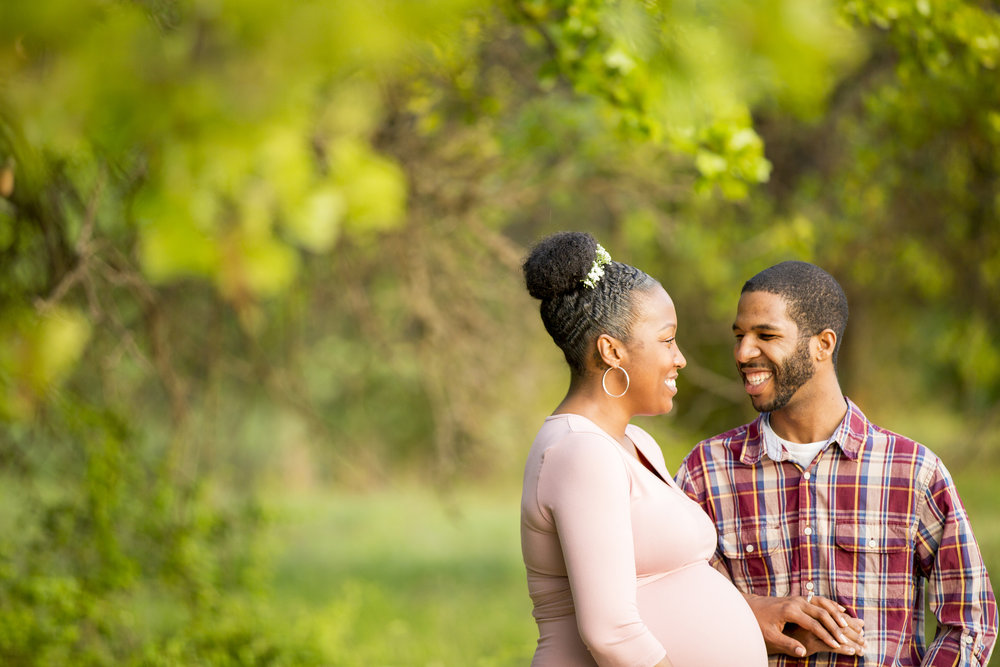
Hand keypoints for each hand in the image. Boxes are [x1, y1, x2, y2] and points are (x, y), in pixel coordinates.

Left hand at [743, 593, 863, 657]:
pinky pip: (818, 600)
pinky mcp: (798, 598)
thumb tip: (803, 652)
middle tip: (846, 639)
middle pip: (821, 613)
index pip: (813, 624)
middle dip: (835, 626)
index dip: (826, 635)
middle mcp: (795, 602)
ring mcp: (797, 598)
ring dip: (836, 614)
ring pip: (822, 604)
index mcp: (789, 611)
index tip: (837, 645)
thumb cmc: (758, 623)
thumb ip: (786, 644)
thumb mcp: (769, 636)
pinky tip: (841, 611)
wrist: (750, 606)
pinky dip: (831, 605)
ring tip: (848, 626)